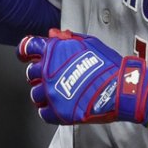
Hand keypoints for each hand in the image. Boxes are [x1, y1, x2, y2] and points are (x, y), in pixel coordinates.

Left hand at [17, 29, 147, 124]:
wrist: (121, 89)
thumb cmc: (109, 66)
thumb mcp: (90, 43)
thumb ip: (68, 39)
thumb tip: (53, 34)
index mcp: (54, 52)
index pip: (28, 48)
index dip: (26, 51)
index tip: (26, 56)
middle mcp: (48, 71)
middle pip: (30, 73)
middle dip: (39, 74)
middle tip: (53, 77)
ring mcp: (52, 92)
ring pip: (35, 94)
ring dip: (44, 93)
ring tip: (59, 93)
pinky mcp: (58, 111)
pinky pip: (44, 113)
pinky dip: (50, 111)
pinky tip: (61, 106)